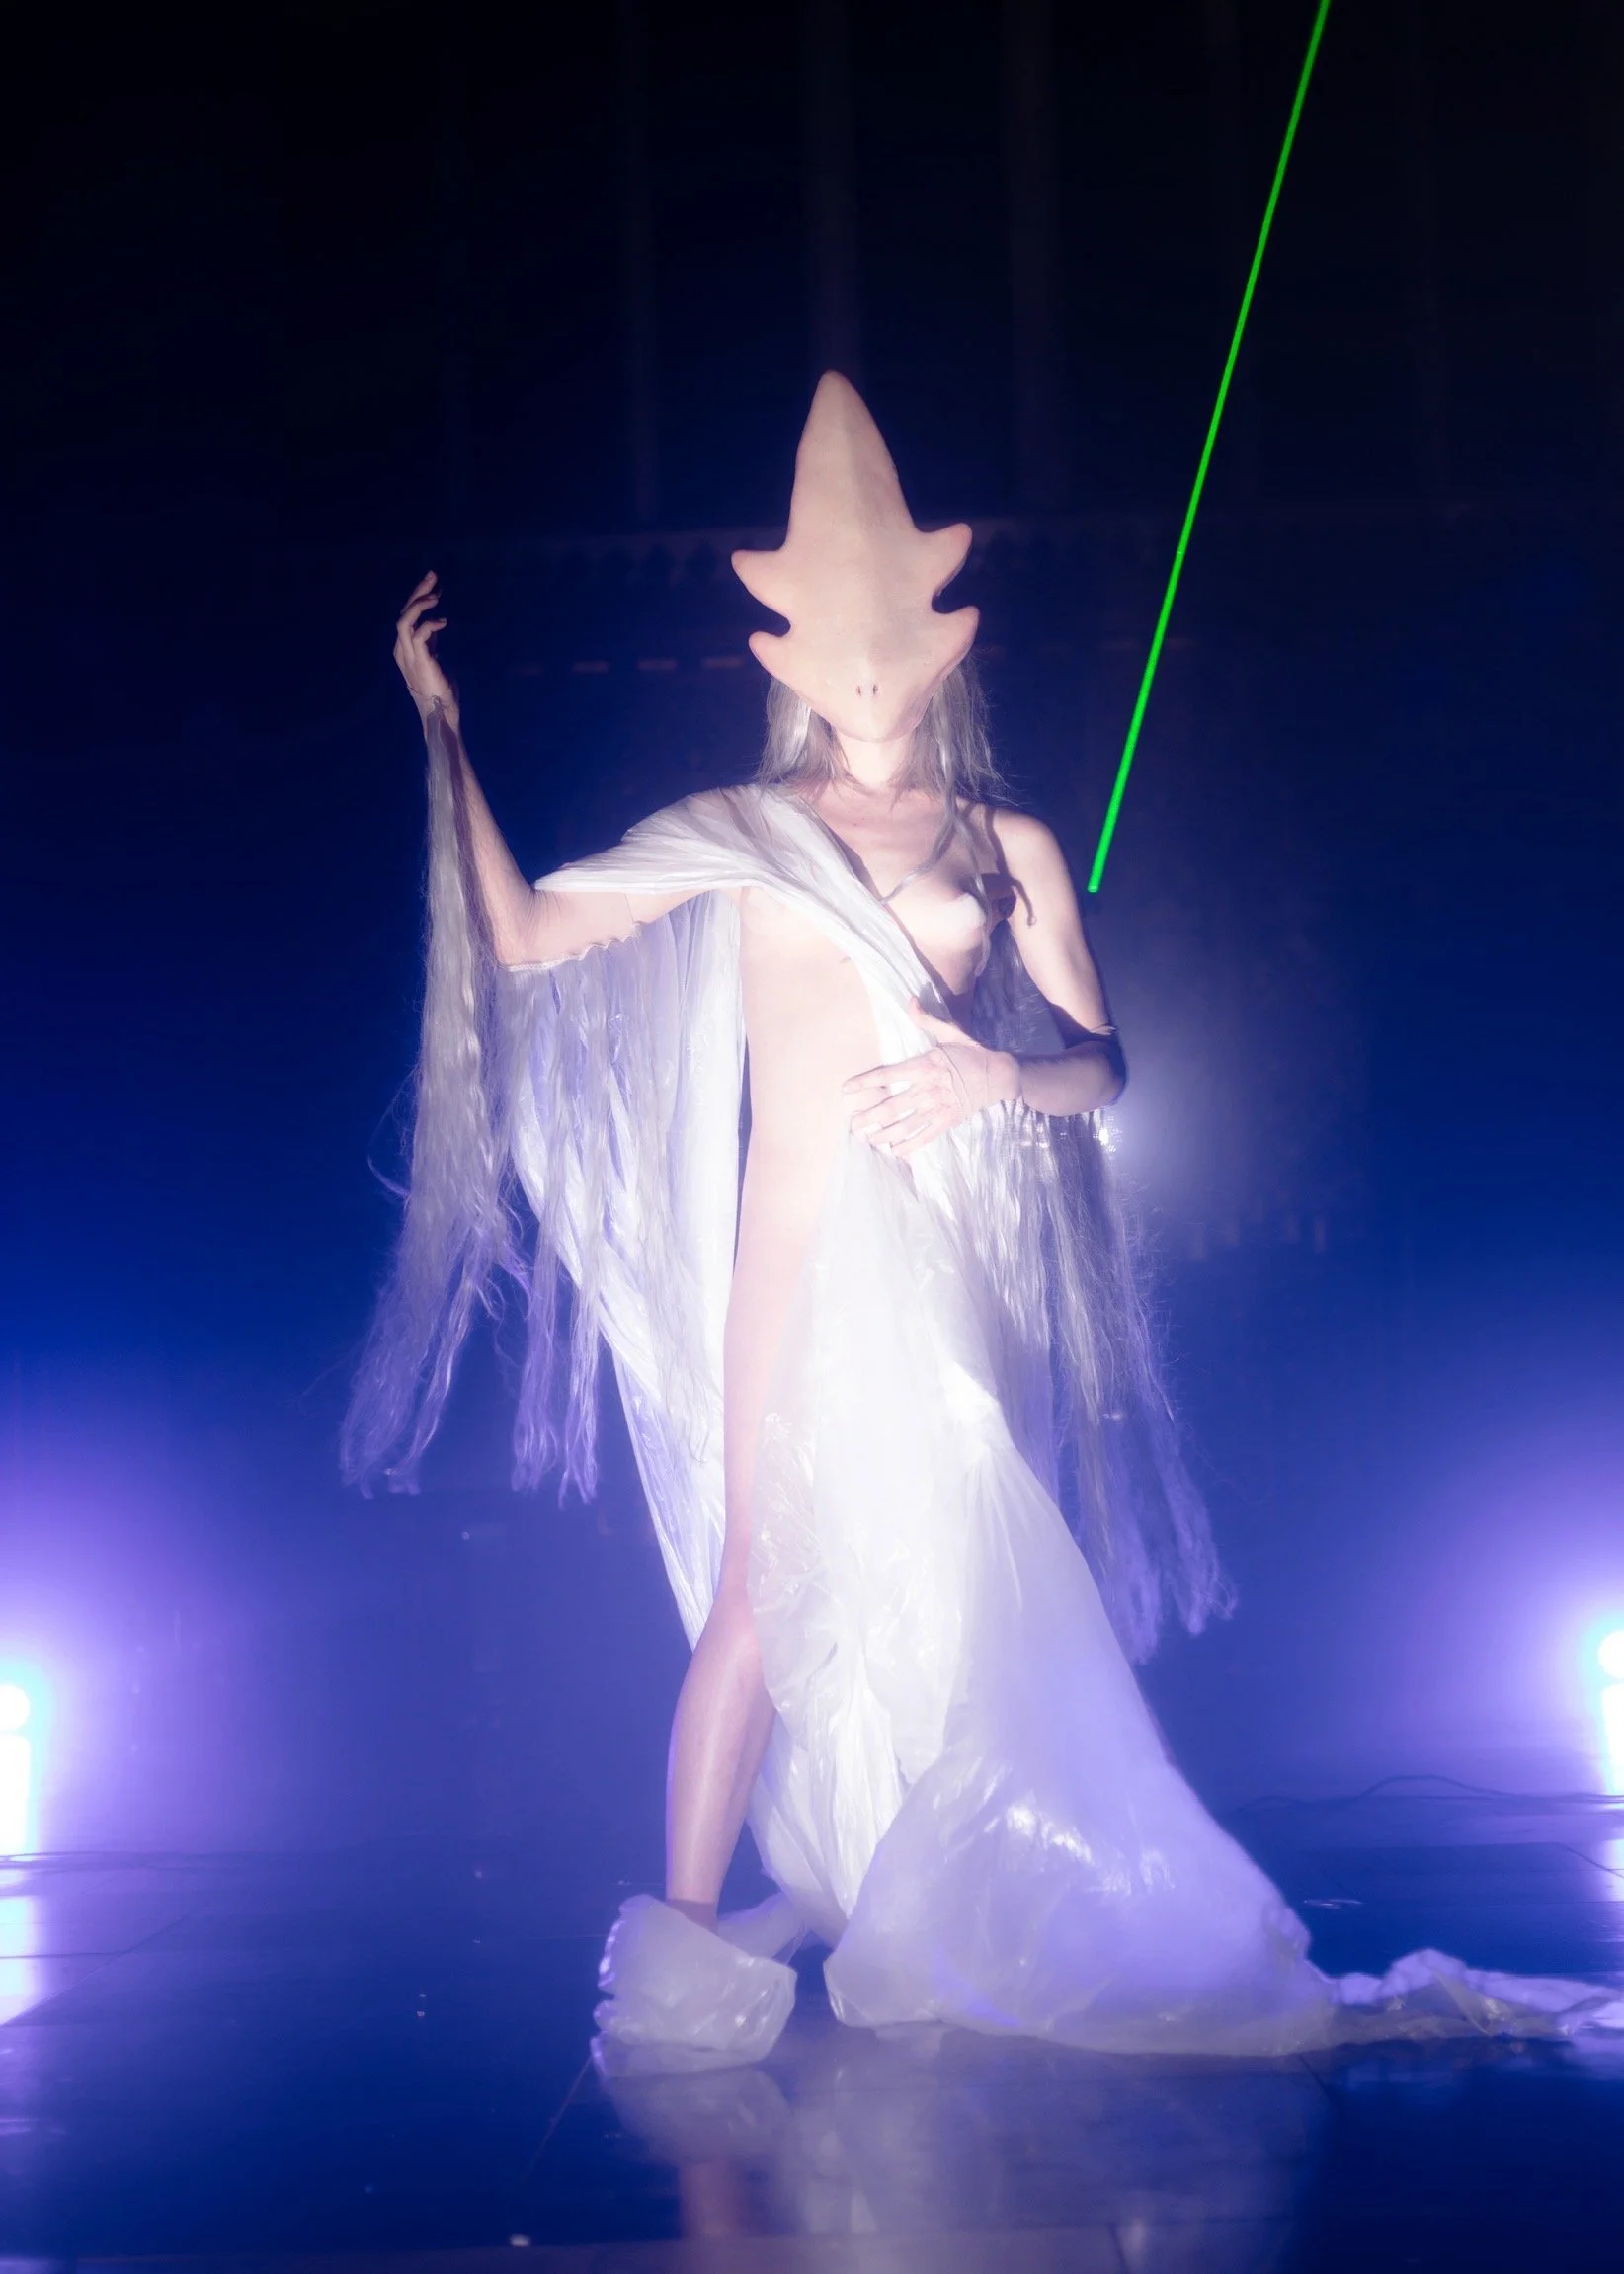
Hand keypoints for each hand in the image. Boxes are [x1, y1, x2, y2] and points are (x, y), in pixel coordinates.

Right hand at [394, 572, 458, 726]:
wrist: (441, 712)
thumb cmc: (440, 687)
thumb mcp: (434, 656)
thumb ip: (431, 640)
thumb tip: (437, 622)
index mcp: (404, 647)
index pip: (407, 615)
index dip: (419, 597)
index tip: (435, 584)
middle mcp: (402, 650)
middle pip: (404, 613)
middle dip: (417, 592)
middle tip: (433, 576)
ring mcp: (409, 656)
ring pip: (404, 621)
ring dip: (419, 605)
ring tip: (435, 596)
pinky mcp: (421, 662)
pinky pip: (420, 636)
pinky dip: (431, 625)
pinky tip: (444, 621)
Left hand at [843, 999, 1018, 1159]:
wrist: (1000, 1075)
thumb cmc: (972, 1052)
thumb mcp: (950, 1032)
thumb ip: (926, 1020)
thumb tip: (909, 1000)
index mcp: (924, 1066)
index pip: (887, 1075)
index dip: (864, 1082)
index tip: (846, 1090)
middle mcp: (926, 1089)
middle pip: (890, 1107)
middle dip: (868, 1117)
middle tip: (853, 1123)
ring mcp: (936, 1108)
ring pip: (903, 1125)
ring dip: (883, 1134)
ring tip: (868, 1138)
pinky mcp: (947, 1122)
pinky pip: (923, 1137)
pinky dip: (908, 1146)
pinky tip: (895, 1151)